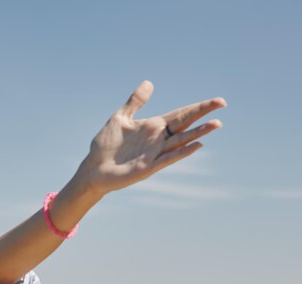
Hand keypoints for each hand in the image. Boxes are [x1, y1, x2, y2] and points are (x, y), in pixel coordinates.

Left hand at [78, 80, 226, 195]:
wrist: (94, 167)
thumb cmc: (106, 144)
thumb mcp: (120, 118)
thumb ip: (135, 102)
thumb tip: (149, 83)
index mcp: (153, 126)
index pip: (181, 114)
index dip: (198, 108)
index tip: (218, 101)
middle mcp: (158, 139)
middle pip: (186, 124)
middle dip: (203, 114)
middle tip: (223, 104)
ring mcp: (155, 153)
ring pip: (181, 141)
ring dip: (198, 133)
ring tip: (216, 124)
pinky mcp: (148, 167)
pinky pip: (168, 158)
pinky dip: (182, 152)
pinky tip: (196, 145)